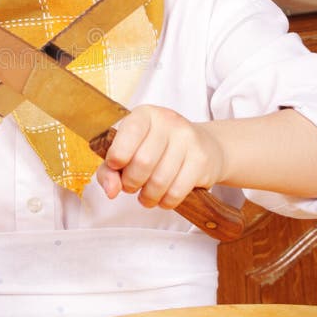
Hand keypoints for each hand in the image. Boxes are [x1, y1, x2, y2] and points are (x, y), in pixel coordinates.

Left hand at [96, 105, 225, 208]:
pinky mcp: (201, 160)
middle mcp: (168, 122)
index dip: (117, 156)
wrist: (206, 146)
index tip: (116, 166)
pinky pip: (176, 192)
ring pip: (159, 181)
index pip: (129, 133)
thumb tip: (111, 190)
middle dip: (131, 183)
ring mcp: (187, 140)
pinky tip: (163, 197)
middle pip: (142, 162)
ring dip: (148, 196)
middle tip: (131, 185)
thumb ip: (110, 170)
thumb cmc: (158, 149)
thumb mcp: (130, 150)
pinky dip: (165, 202)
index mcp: (145, 114)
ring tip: (147, 194)